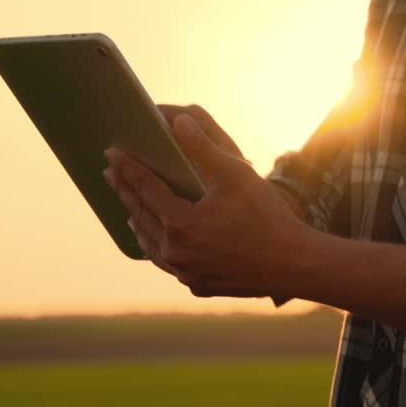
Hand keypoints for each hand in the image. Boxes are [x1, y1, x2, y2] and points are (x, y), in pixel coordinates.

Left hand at [102, 112, 314, 298]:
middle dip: (124, 191)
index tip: (112, 152)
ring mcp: (187, 273)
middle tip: (110, 172)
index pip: (145, 188)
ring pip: (151, 245)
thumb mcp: (237, 175)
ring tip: (126, 208)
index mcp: (181, 224)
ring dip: (136, 222)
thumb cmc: (269, 218)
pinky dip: (158, 248)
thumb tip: (178, 121)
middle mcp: (177, 253)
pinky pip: (170, 265)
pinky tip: (158, 242)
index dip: (127, 166)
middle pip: (140, 216)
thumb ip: (204, 148)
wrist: (295, 265)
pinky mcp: (199, 286)